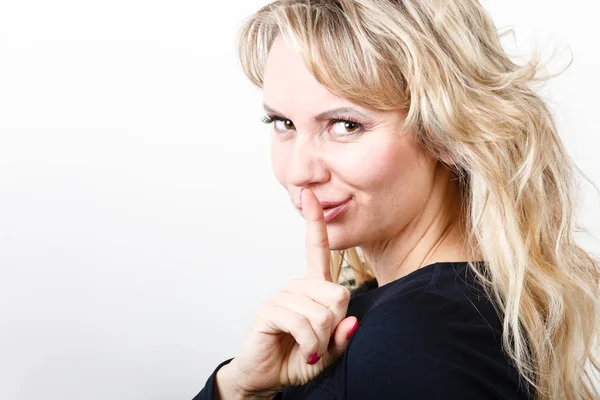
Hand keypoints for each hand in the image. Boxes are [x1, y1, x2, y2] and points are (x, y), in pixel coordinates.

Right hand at [226, 188, 357, 395]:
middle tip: (319, 341)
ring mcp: (282, 295)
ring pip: (322, 314)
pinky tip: (302, 350)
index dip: (315, 221)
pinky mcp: (270, 309)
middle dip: (335, 325)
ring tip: (308, 348)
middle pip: (338, 294)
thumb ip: (342, 338)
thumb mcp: (328, 351)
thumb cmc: (298, 358)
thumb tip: (353, 321)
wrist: (267, 377)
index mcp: (313, 286)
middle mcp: (298, 285)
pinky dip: (309, 344)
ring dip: (320, 341)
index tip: (309, 194)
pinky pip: (303, 323)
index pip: (316, 248)